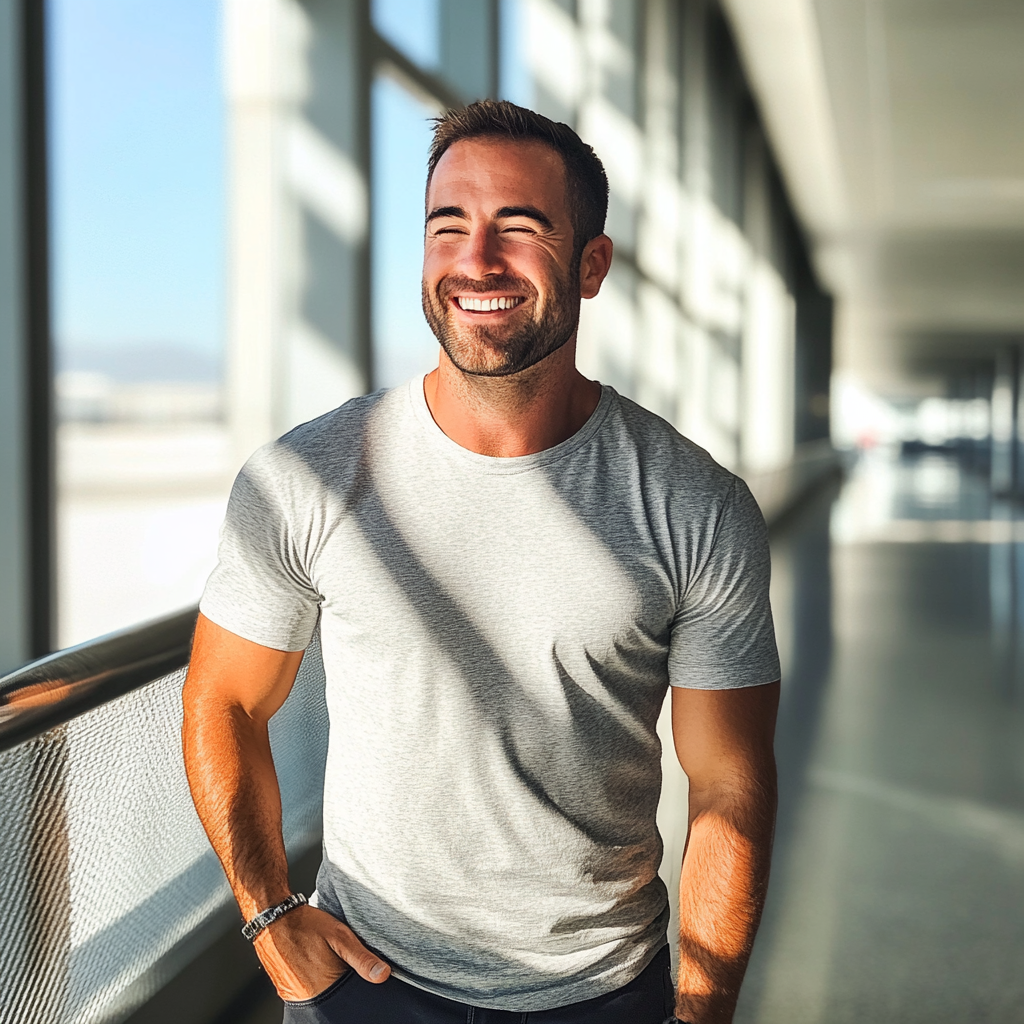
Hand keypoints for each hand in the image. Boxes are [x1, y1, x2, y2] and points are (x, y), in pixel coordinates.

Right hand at [253, 905, 390, 1000]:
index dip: (355, 985)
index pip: (348, 998)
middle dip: (341, 983)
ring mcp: (294, 995)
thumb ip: (361, 957)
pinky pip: (306, 991)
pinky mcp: (285, 989)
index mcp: (323, 988)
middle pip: (335, 997)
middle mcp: (307, 997)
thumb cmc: (305, 924)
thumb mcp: (340, 935)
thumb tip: (383, 974)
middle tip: (336, 961)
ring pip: (321, 994)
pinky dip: (315, 981)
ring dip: (328, 981)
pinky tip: (314, 963)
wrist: (273, 917)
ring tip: (325, 960)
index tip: (354, 972)